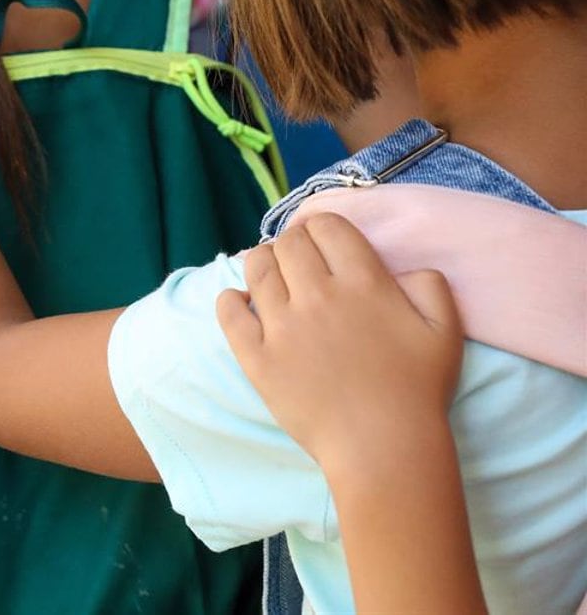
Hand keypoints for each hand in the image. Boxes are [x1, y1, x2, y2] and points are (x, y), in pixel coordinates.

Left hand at [217, 213, 464, 474]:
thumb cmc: (417, 390)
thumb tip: (403, 268)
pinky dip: (230, 299)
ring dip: (263, 263)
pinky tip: (240, 302)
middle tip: (298, 261)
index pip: (326, 226)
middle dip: (293, 243)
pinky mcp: (256, 356)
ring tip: (272, 277)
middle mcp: (317, 295)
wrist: (383, 447)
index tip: (323, 243)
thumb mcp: (445, 330)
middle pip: (289, 243)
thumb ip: (429, 285)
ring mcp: (282, 326)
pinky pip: (229, 312)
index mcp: (363, 283)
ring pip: (256, 268)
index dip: (322, 228)